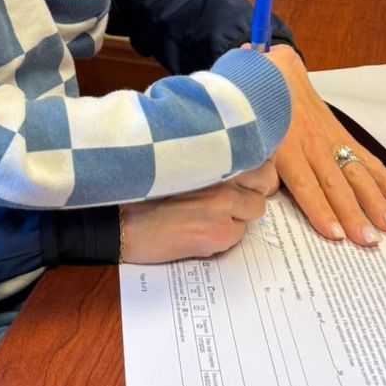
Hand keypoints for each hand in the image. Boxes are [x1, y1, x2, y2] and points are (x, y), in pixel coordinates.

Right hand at [119, 160, 276, 260]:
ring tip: (212, 216)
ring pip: (255, 210)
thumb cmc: (142, 187)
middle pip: (267, 180)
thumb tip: (236, 156)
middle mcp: (226, 173)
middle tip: (236, 197)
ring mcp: (226, 204)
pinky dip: (224, 235)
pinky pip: (238, 234)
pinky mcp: (220, 232)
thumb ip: (209, 155)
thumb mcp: (180, 158)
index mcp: (215, 150)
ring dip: (240, 214)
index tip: (248, 172)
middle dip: (255, 189)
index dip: (256, 165)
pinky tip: (200, 232)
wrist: (118, 219)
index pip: (260, 153)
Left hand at [259, 45, 385, 246]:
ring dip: (375, 201)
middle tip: (370, 240)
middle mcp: (312, 145)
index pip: (306, 185)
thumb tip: (259, 193)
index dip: (321, 209)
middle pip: (337, 184)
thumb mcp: (244, 134)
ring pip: (356, 173)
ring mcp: (331, 140)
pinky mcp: (342, 136)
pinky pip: (365, 158)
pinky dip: (384, 179)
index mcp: (285, 148)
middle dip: (354, 213)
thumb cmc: (254, 109)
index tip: (335, 233)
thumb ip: (251, 162)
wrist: (275, 74)